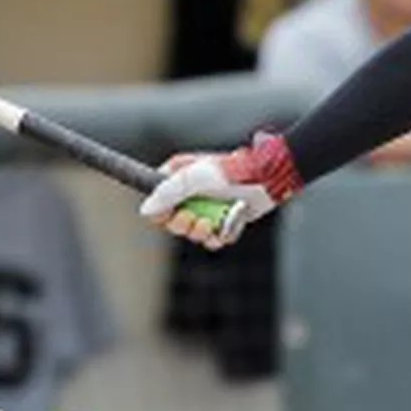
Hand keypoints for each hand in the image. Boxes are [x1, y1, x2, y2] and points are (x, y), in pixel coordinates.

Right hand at [139, 133, 299, 249]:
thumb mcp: (193, 178)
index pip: (157, 204)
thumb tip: (145, 211)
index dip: (162, 215)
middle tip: (196, 218)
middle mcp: (191, 195)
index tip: (171, 215)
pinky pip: (212, 239)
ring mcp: (207, 209)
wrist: (264, 181)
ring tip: (212, 223)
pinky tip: (225, 227)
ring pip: (193, 234)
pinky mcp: (223, 221)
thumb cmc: (230, 172)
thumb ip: (167, 193)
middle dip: (184, 225)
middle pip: (173, 223)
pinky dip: (218, 237)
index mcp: (178, 179)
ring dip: (201, 233)